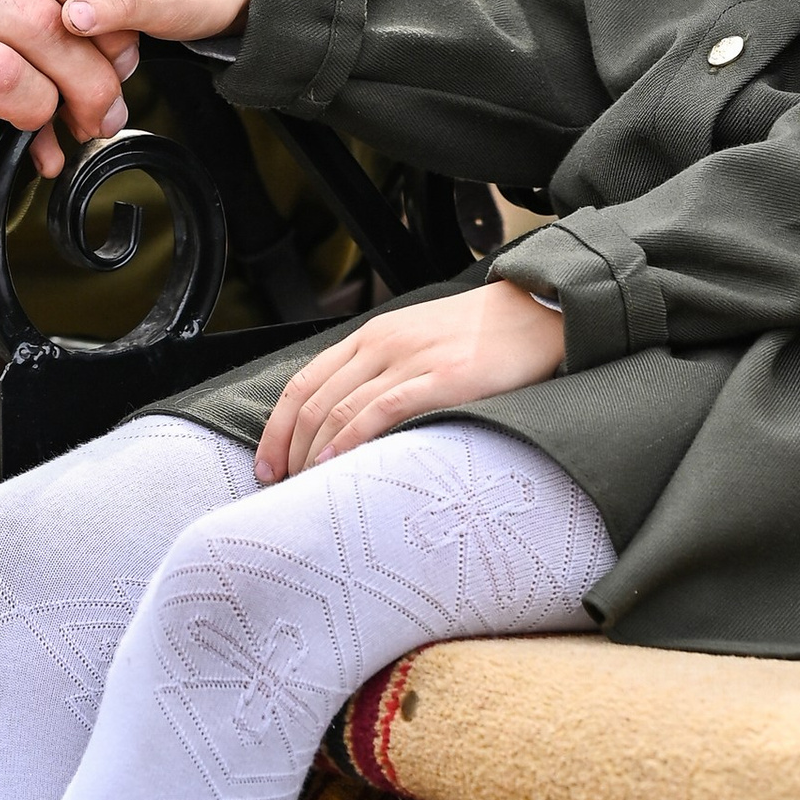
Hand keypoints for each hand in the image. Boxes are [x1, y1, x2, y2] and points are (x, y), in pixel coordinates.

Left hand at [253, 280, 565, 479]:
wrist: (534, 313)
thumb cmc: (478, 336)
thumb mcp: (416, 341)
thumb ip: (381, 370)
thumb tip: (344, 420)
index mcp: (371, 336)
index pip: (304, 382)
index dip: (277, 427)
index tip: (265, 463)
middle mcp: (382, 344)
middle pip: (314, 401)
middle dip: (288, 448)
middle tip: (280, 486)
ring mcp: (411, 359)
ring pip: (340, 408)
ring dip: (313, 452)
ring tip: (304, 487)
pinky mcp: (442, 377)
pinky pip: (383, 410)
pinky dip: (351, 439)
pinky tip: (337, 466)